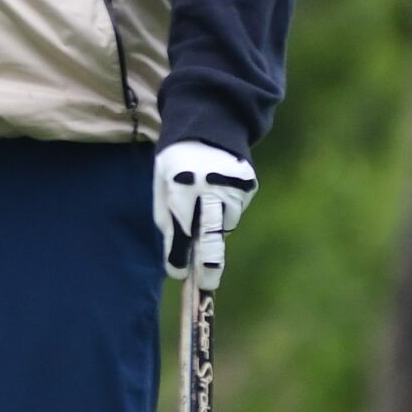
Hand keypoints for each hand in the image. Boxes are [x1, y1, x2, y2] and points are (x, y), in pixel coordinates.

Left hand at [153, 140, 257, 289]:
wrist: (208, 127)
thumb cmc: (175, 162)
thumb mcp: (162, 188)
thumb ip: (168, 224)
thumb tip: (176, 263)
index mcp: (182, 187)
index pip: (183, 232)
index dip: (182, 257)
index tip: (181, 275)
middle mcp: (211, 188)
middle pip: (213, 237)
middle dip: (209, 265)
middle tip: (207, 284)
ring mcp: (234, 187)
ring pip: (225, 225)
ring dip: (215, 228)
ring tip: (203, 208)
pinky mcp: (249, 186)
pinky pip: (235, 210)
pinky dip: (225, 211)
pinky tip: (216, 194)